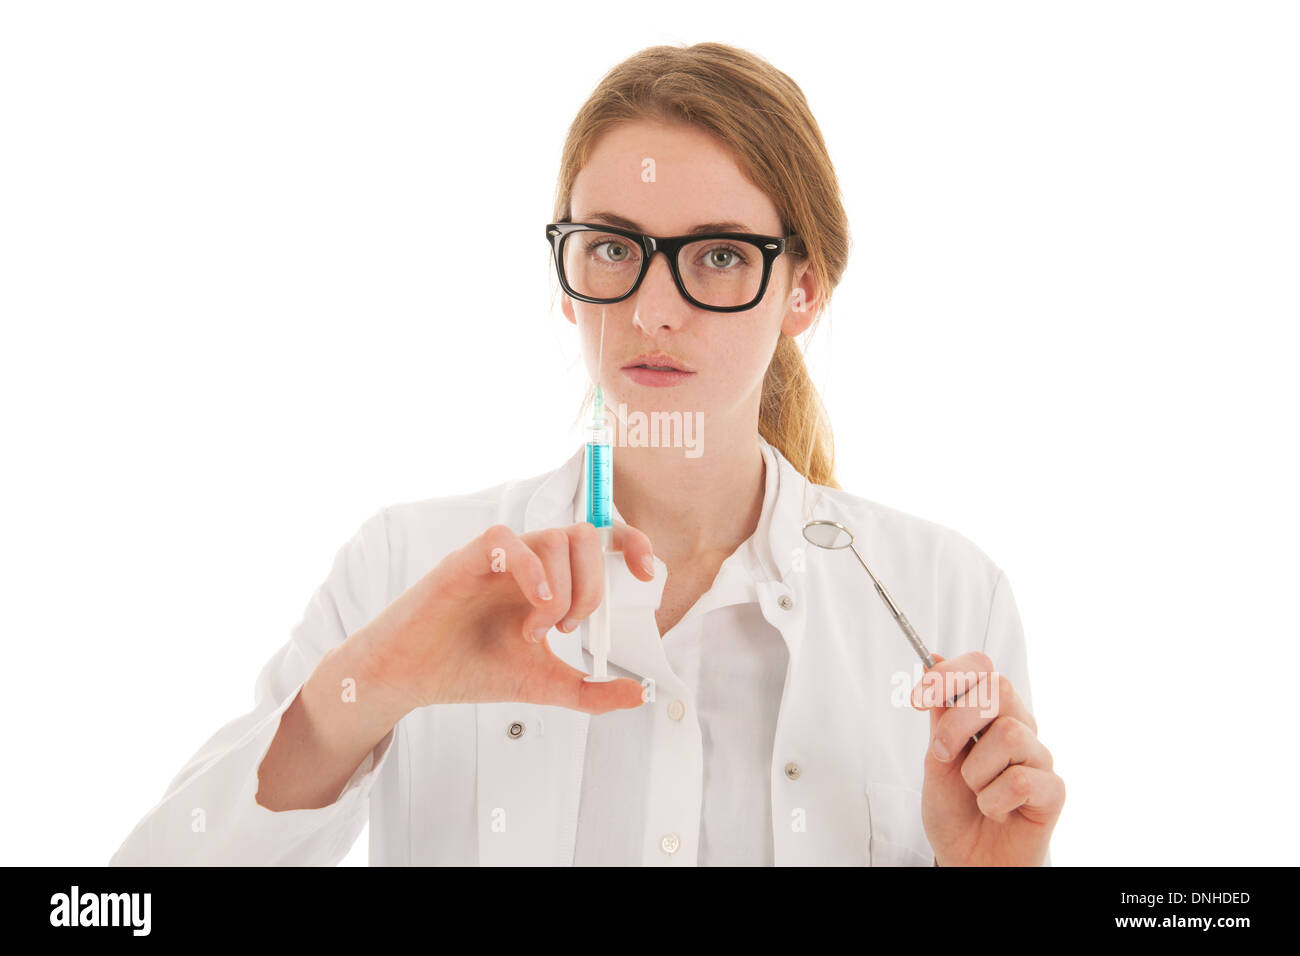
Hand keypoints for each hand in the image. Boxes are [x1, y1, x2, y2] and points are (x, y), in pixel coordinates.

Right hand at [354, 520, 654, 716]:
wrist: (414, 680)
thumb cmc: (472, 671)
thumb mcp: (544, 685)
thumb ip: (592, 690)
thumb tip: (641, 694)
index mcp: (549, 580)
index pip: (598, 543)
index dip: (631, 544)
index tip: (646, 576)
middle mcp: (528, 562)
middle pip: (583, 537)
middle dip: (591, 587)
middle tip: (568, 630)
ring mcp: (497, 559)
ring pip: (553, 539)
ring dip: (561, 592)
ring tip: (536, 632)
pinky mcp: (465, 560)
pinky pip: (505, 540)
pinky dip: (530, 570)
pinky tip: (533, 607)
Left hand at [910, 652, 1064, 865]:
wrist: (967, 858)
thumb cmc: (954, 809)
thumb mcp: (935, 760)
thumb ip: (939, 715)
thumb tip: (933, 659)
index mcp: (989, 713)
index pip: (981, 667)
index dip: (950, 674)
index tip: (919, 698)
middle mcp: (1018, 727)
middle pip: (999, 688)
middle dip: (958, 721)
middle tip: (942, 755)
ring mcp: (1038, 757)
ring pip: (1011, 734)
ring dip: (976, 770)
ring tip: (975, 792)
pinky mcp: (1052, 791)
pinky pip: (1022, 781)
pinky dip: (993, 800)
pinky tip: (993, 811)